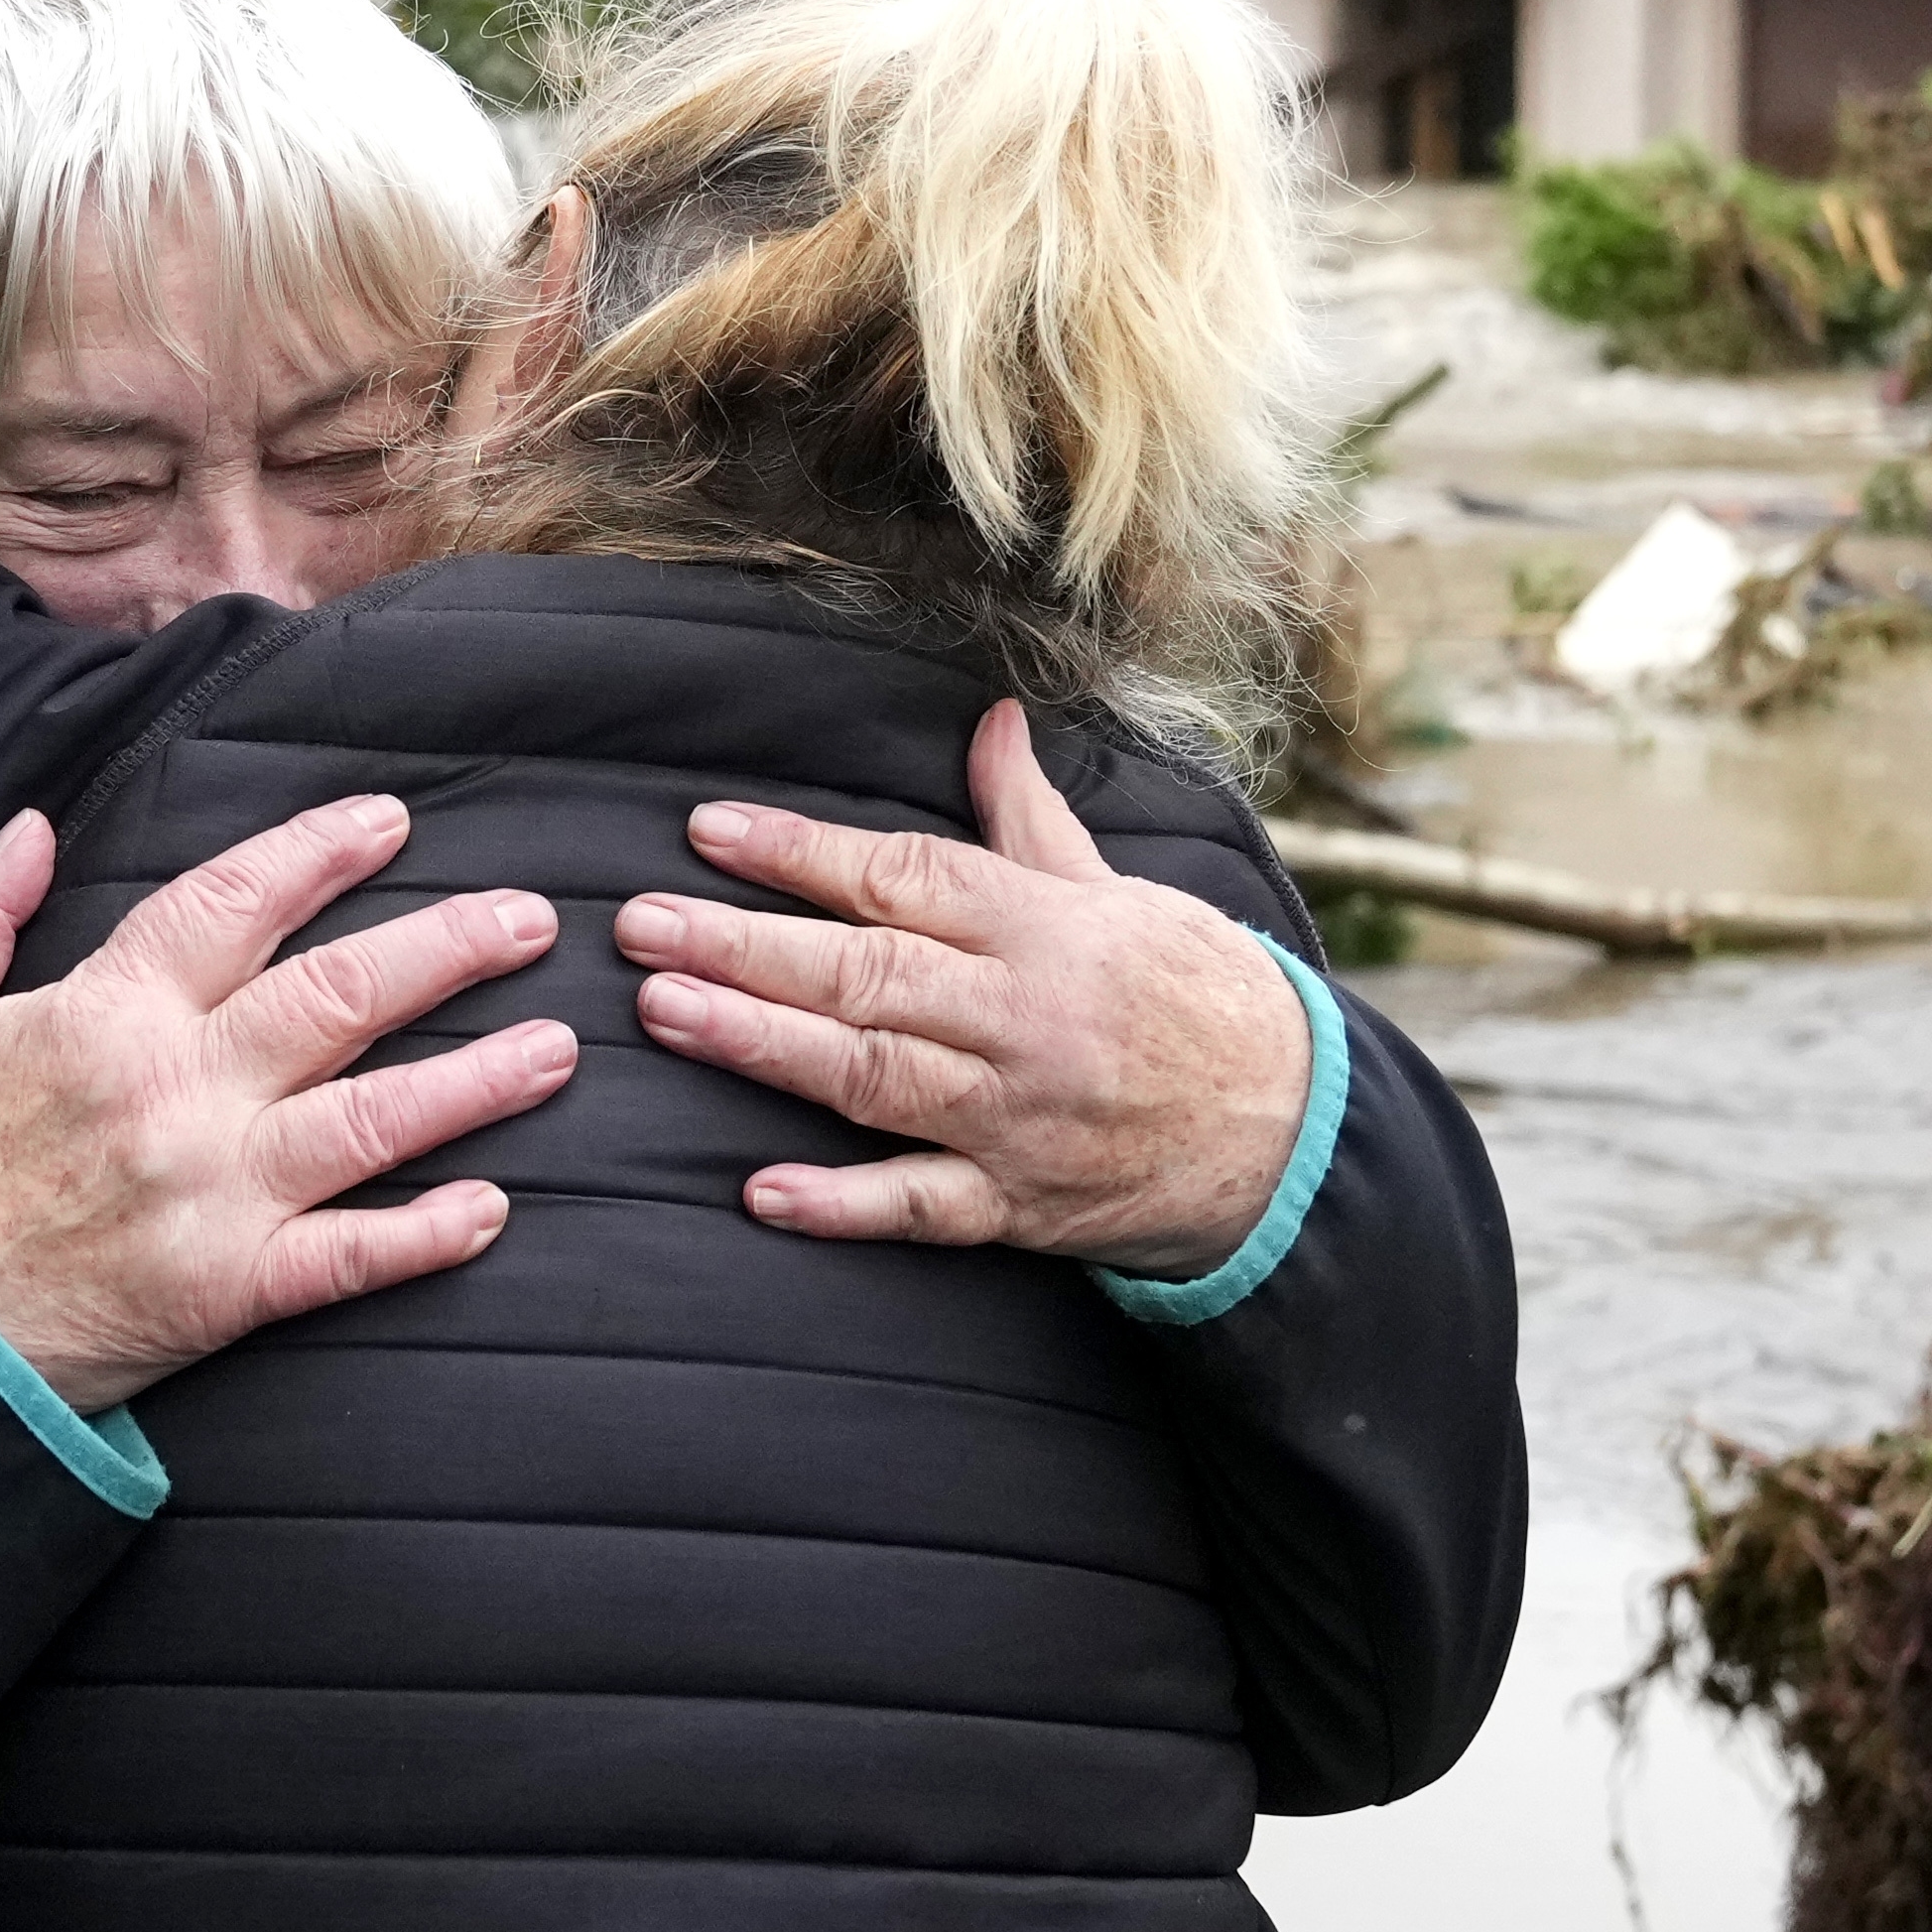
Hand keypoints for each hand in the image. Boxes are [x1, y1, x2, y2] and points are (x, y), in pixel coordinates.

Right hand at [0, 796, 577, 1411]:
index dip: (318, 854)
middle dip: (446, 949)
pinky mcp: (223, 1292)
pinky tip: (492, 1210)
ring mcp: (210, 1195)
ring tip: (557, 1049)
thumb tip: (32, 829)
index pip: (235, 905)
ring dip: (475, 1082)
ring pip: (372, 1120)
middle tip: (531, 919)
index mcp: (104, 1015)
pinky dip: (423, 1238)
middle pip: (338, 997)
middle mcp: (175, 1093)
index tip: (391, 823)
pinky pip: (346, 1260)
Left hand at [624, 700, 1310, 1275]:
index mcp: (1045, 927)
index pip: (905, 877)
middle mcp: (1024, 1017)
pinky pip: (921, 1207)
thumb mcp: (1121, 891)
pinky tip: (763, 1191)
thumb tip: (991, 723)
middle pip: (868, 973)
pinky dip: (842, 1203)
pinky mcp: (1019, 1206)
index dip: (801, 853)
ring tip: (668, 1014)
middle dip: (747, 946)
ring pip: (875, 1077)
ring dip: (764, 1047)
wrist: (1291, 1132)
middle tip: (640, 926)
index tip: (709, 832)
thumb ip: (1031, 821)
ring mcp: (1017, 1117)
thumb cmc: (1195, 995)